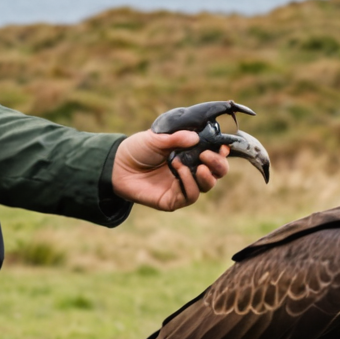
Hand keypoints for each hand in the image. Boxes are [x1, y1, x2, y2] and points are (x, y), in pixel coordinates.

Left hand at [112, 130, 231, 210]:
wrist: (117, 165)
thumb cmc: (138, 149)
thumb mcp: (157, 138)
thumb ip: (176, 138)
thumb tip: (196, 138)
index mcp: (190, 155)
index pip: (214, 156)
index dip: (222, 152)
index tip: (223, 146)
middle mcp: (190, 171)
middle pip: (217, 173)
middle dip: (218, 165)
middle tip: (208, 155)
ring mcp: (182, 186)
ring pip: (207, 186)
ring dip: (205, 175)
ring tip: (194, 164)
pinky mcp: (173, 200)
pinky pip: (190, 195)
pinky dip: (189, 183)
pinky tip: (179, 171)